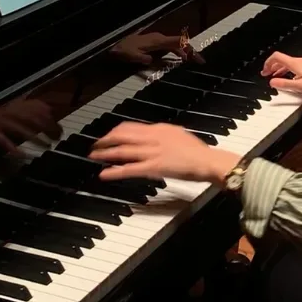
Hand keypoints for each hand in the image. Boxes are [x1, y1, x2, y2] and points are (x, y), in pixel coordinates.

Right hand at [0, 97, 59, 155]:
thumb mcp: (17, 108)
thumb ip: (33, 110)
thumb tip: (53, 117)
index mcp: (17, 102)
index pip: (39, 109)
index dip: (52, 120)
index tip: (60, 132)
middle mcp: (9, 109)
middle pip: (32, 118)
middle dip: (47, 129)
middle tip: (56, 141)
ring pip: (20, 129)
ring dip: (35, 138)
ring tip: (46, 147)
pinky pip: (2, 140)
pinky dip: (13, 148)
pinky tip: (22, 155)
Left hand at [89, 122, 238, 184]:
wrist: (208, 161)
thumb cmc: (199, 152)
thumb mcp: (179, 135)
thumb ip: (165, 134)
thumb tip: (157, 134)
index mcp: (159, 129)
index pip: (132, 126)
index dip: (117, 130)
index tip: (109, 134)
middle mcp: (153, 138)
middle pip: (123, 136)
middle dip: (106, 139)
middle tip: (96, 144)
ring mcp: (152, 152)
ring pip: (122, 151)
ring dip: (106, 153)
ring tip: (94, 156)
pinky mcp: (153, 168)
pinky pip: (129, 169)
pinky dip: (114, 172)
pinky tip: (104, 175)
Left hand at [109, 32, 203, 65]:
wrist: (114, 45)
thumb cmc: (123, 50)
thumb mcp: (131, 56)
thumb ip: (142, 58)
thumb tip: (152, 61)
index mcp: (157, 40)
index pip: (178, 43)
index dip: (190, 50)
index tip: (199, 60)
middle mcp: (159, 38)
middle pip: (180, 43)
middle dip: (191, 51)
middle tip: (201, 62)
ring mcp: (157, 40)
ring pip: (176, 45)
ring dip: (185, 52)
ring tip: (194, 61)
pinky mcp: (154, 43)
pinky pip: (170, 47)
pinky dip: (178, 52)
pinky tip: (180, 59)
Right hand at [261, 52, 301, 97]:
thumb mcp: (301, 87)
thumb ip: (285, 84)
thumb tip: (272, 82)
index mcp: (296, 63)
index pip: (277, 57)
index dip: (268, 63)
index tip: (264, 71)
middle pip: (283, 60)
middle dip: (273, 67)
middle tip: (267, 75)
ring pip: (290, 64)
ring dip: (281, 70)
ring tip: (277, 78)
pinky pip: (297, 67)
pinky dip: (290, 72)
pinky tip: (292, 80)